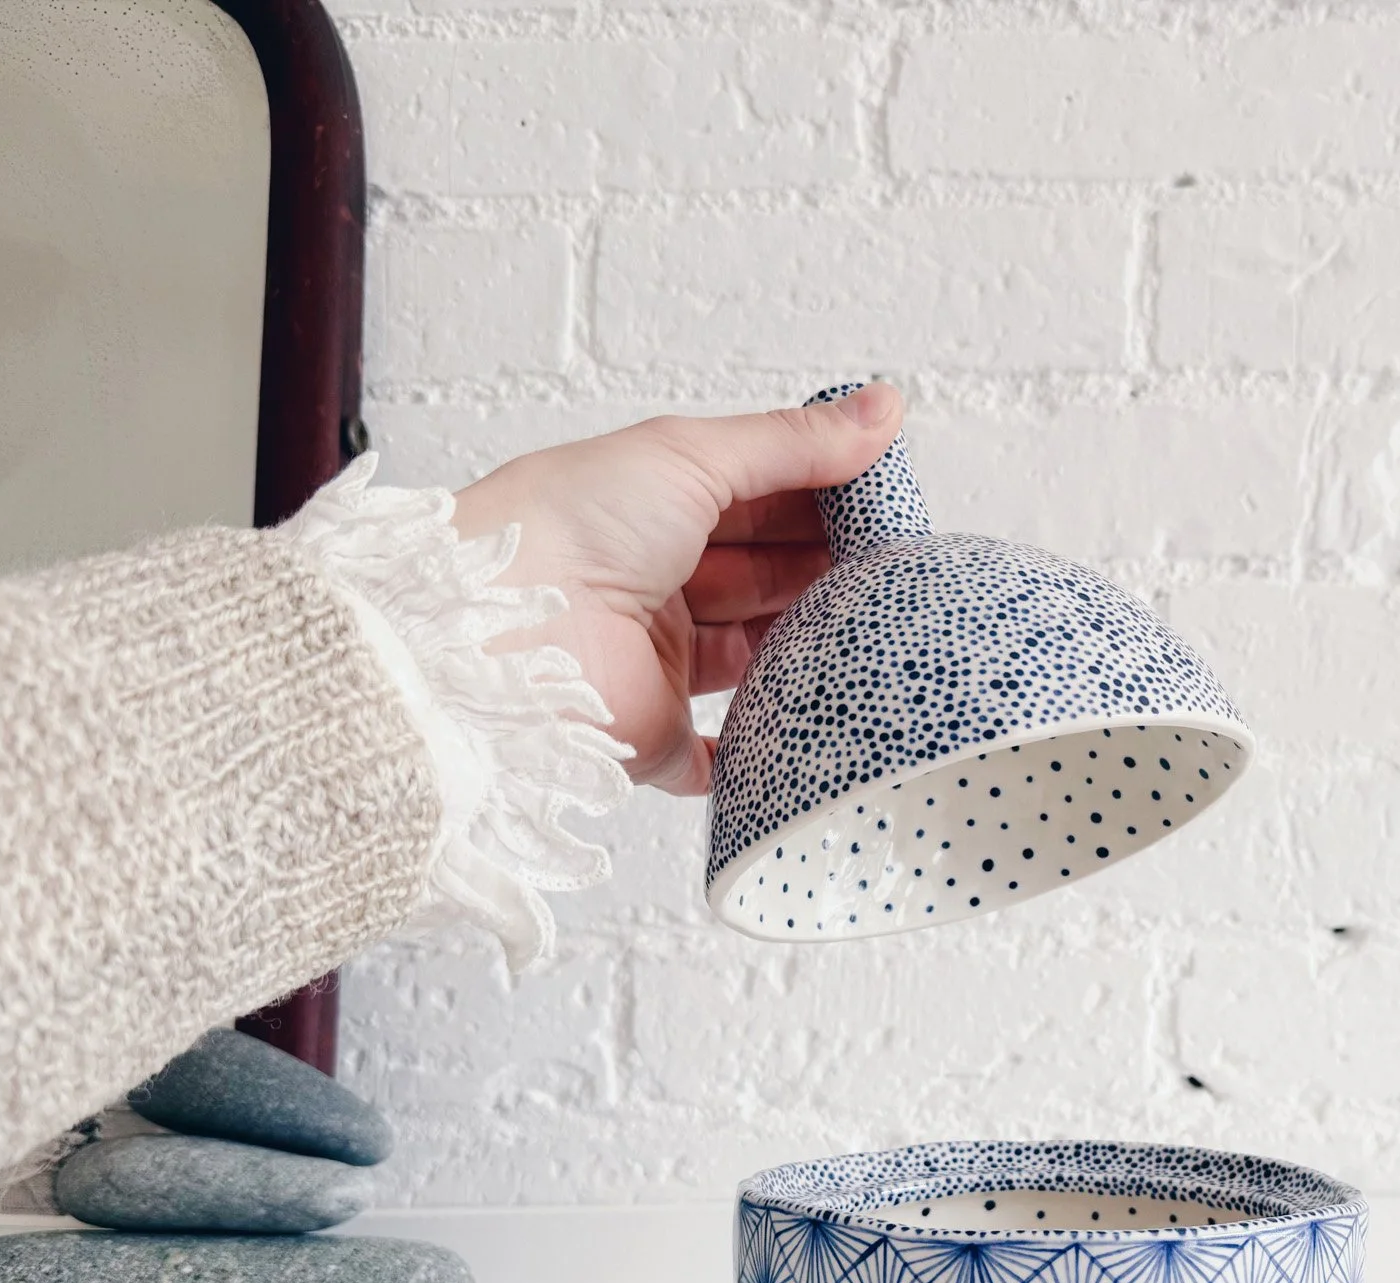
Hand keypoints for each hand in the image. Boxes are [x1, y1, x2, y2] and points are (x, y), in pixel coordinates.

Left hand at [449, 383, 903, 795]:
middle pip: (763, 580)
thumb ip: (791, 443)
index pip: (758, 503)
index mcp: (652, 510)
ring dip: (810, 649)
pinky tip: (819, 724)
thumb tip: (882, 409)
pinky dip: (763, 748)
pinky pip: (720, 756)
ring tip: (881, 634)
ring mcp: (655, 667)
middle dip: (828, 573)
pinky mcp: (652, 739)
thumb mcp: (690, 457)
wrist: (497, 637)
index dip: (822, 502)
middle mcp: (654, 586)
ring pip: (755, 661)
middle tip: (903, 570)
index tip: (890, 505)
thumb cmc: (566, 527)